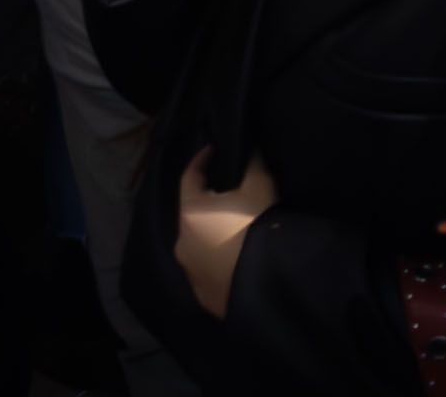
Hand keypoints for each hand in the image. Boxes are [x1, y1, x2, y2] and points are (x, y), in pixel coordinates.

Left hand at [174, 147, 277, 316]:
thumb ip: (252, 164)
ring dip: (213, 236)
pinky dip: (218, 263)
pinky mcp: (203, 295)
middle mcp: (182, 242)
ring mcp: (190, 272)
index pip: (189, 178)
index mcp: (190, 213)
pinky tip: (236, 261)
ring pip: (199, 246)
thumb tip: (249, 149)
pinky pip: (208, 272)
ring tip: (236, 232)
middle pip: (193, 216)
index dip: (201, 161)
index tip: (212, 150)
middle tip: (230, 196)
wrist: (264, 281)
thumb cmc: (255, 225)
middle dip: (209, 205)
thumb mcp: (259, 186)